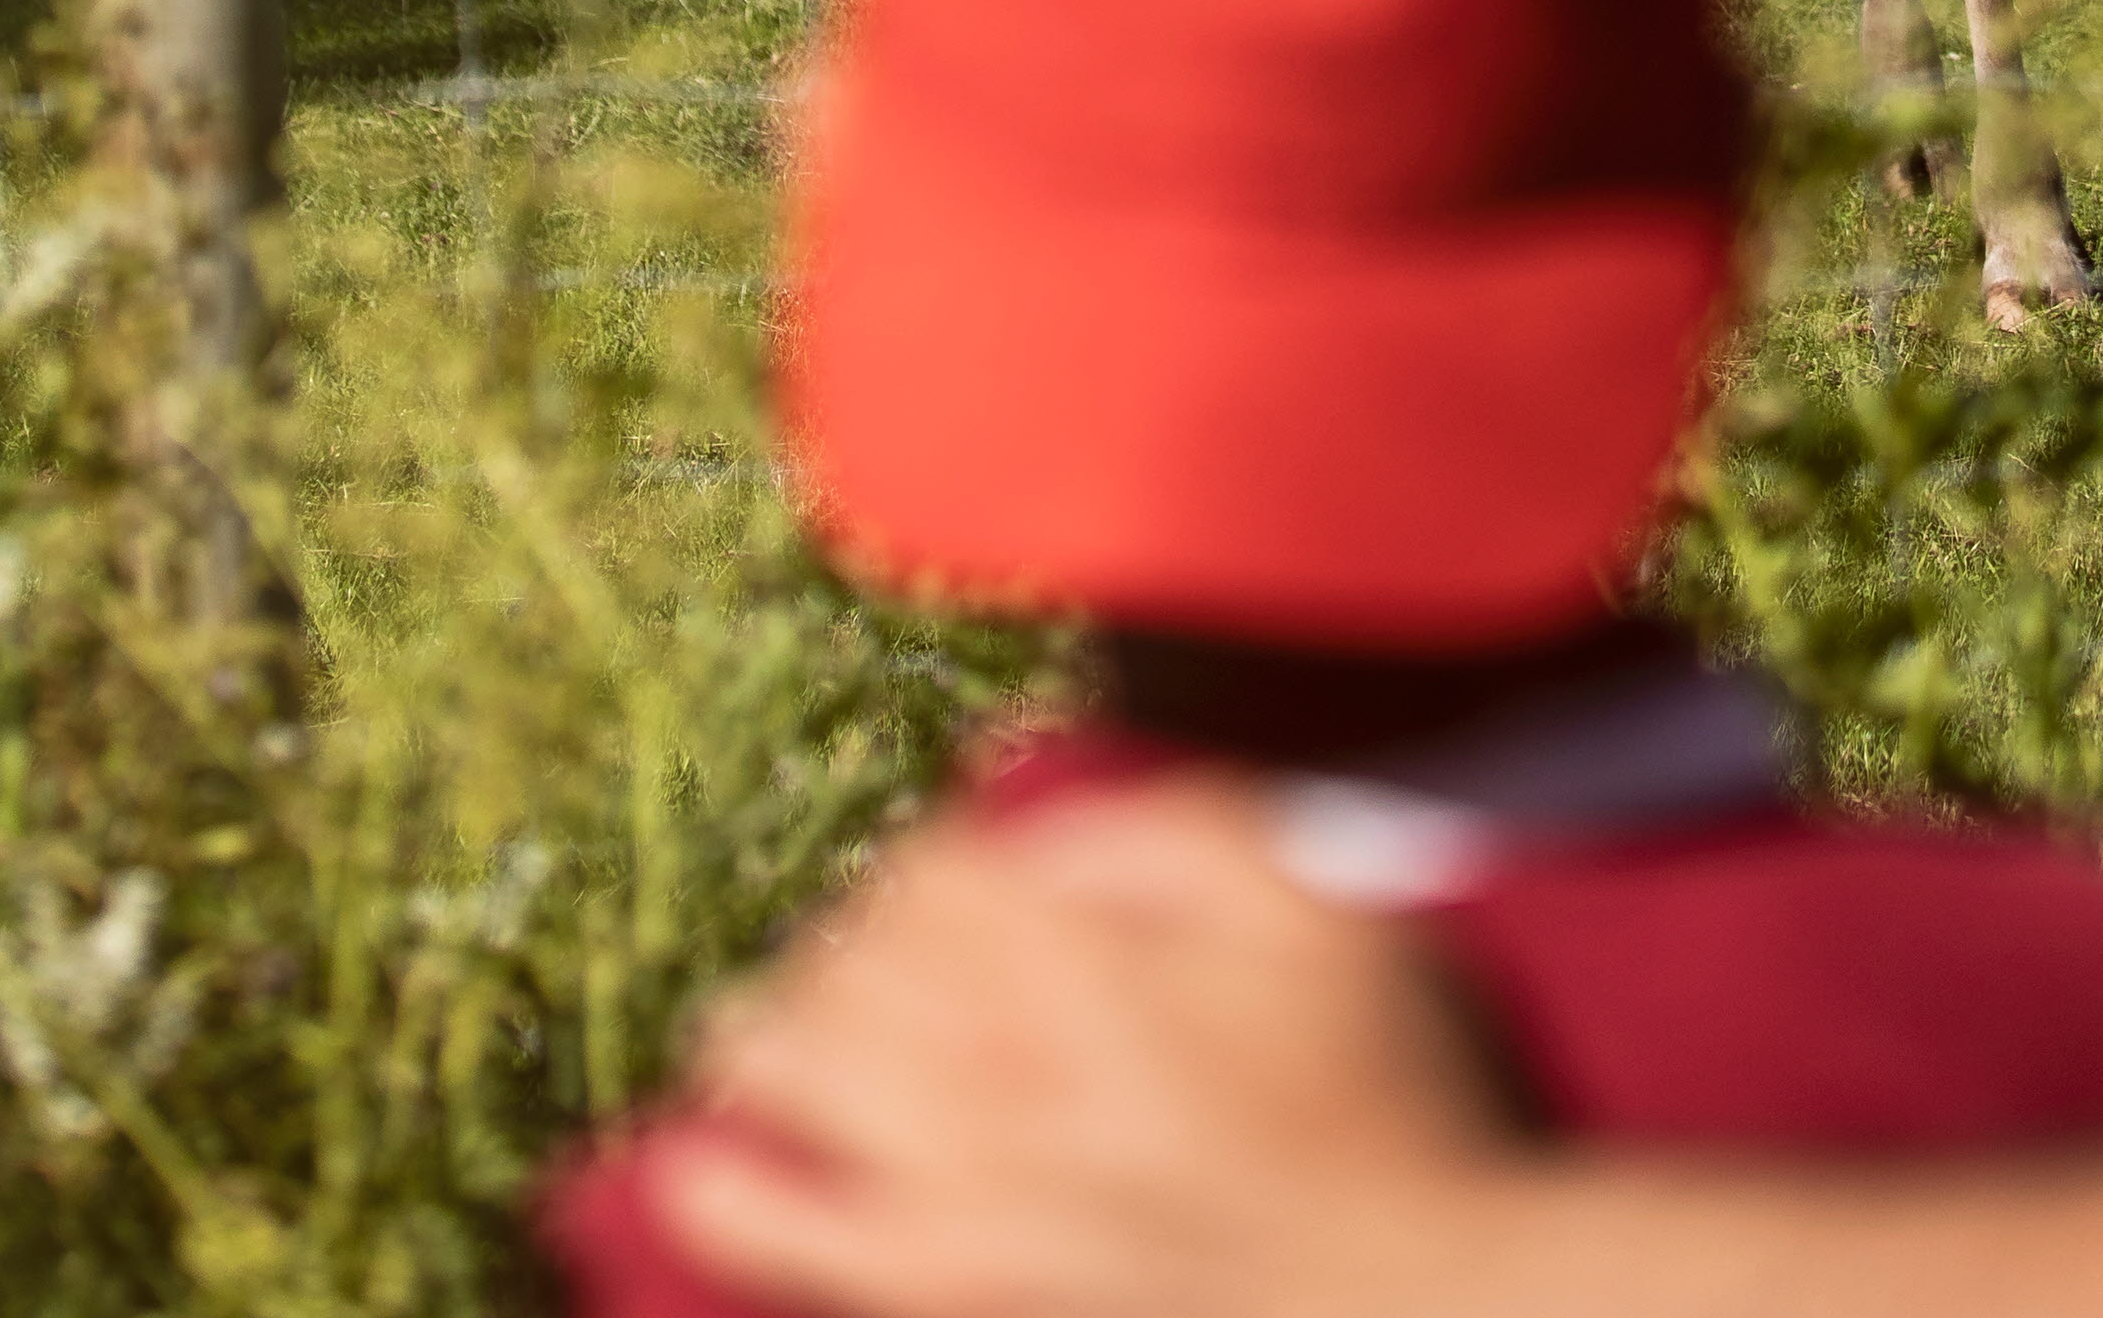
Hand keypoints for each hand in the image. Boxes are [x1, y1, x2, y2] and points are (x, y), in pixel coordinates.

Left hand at [657, 777, 1520, 1317]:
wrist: (1417, 1299)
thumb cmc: (1378, 1086)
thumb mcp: (1315, 899)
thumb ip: (1172, 831)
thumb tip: (1039, 845)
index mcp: (1093, 964)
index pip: (930, 871)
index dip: (929, 864)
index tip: (959, 887)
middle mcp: (1011, 1071)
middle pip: (851, 958)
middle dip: (851, 940)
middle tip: (883, 958)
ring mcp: (974, 1197)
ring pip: (806, 1074)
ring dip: (773, 1031)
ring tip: (765, 1027)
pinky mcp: (961, 1292)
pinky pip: (807, 1247)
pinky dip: (729, 1203)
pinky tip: (685, 1167)